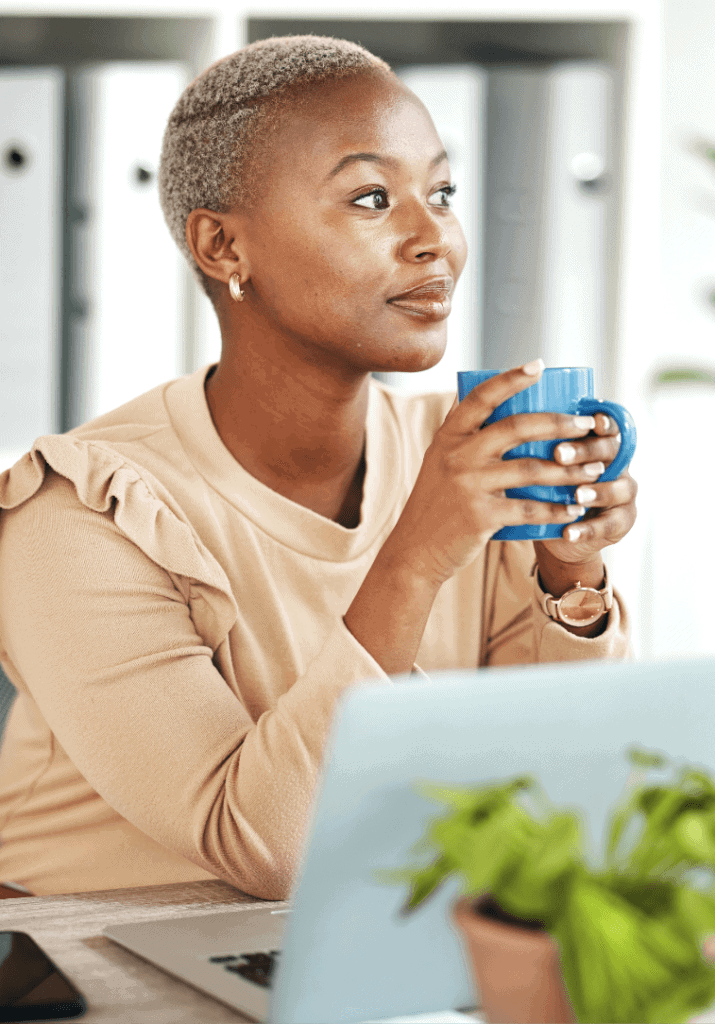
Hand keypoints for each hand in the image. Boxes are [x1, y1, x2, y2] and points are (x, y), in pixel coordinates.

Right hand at [382, 360, 606, 585]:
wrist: (414, 550)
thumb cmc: (436, 503)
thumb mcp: (439, 461)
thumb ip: (463, 434)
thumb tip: (488, 398)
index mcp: (449, 436)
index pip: (481, 397)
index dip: (511, 378)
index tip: (539, 365)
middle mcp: (457, 455)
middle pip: (516, 428)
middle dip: (559, 423)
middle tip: (587, 425)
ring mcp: (469, 485)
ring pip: (531, 470)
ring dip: (569, 470)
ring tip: (594, 469)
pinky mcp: (481, 516)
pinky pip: (529, 509)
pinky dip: (557, 510)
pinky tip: (574, 509)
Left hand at [536, 413, 637, 565]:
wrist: (556, 531)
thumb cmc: (546, 489)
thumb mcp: (540, 466)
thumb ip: (534, 447)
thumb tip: (500, 423)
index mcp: (598, 444)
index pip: (607, 426)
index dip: (603, 422)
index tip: (589, 421)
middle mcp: (617, 464)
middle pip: (611, 452)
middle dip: (585, 452)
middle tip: (560, 454)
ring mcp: (624, 492)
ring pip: (619, 488)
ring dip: (597, 491)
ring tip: (577, 495)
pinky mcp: (623, 521)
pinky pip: (610, 525)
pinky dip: (588, 529)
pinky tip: (569, 532)